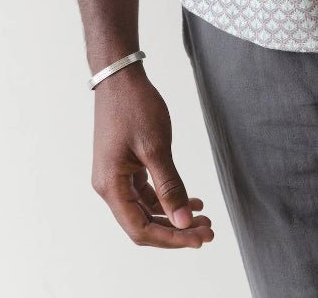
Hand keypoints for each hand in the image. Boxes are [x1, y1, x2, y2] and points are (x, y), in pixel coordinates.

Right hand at [91, 64, 214, 247]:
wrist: (120, 77)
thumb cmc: (134, 107)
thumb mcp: (156, 148)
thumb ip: (170, 186)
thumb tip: (183, 221)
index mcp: (111, 186)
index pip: (141, 229)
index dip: (171, 238)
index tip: (199, 239)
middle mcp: (110, 187)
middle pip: (144, 223)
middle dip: (176, 230)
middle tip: (207, 231)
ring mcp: (116, 177)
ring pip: (147, 210)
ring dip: (174, 216)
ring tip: (203, 218)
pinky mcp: (125, 167)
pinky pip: (146, 193)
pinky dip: (168, 198)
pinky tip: (190, 200)